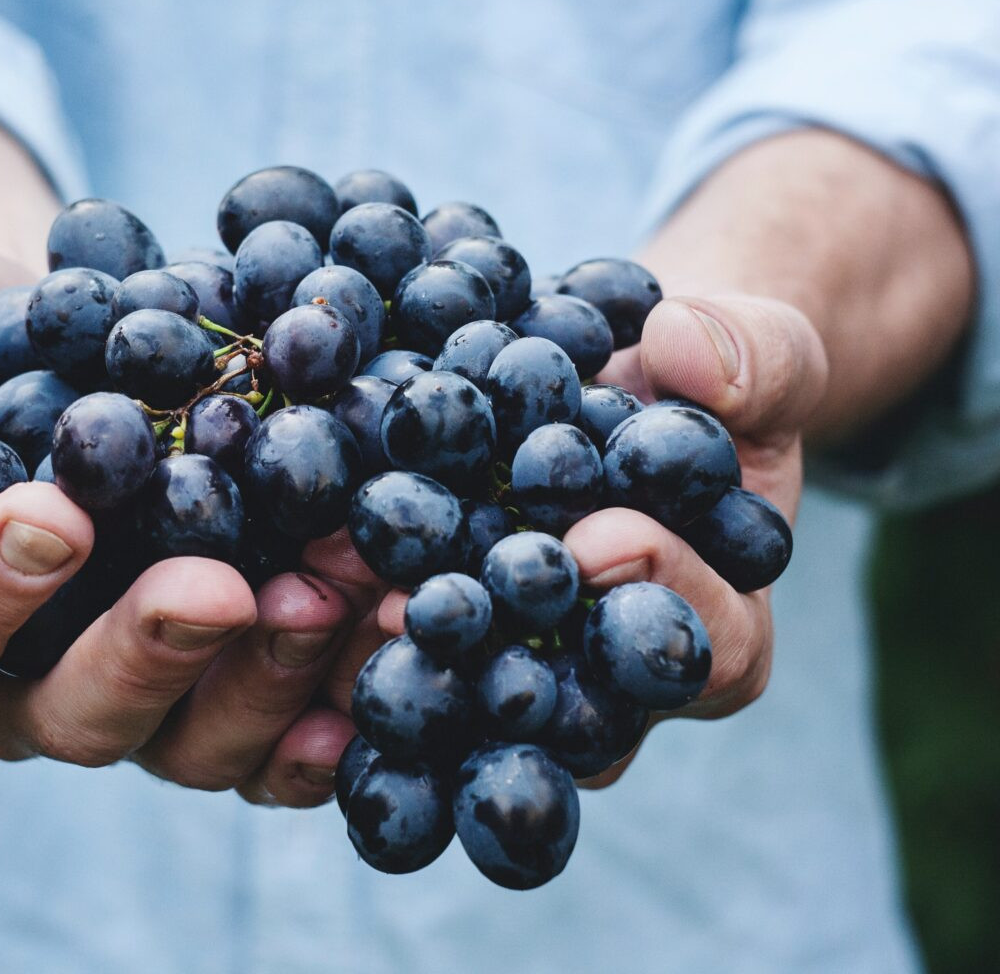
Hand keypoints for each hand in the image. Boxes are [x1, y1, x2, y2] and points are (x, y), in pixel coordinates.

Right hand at [0, 242, 357, 802]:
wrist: (81, 349)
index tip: (54, 515)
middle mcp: (30, 681)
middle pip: (76, 714)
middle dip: (152, 652)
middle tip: (220, 587)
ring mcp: (146, 697)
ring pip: (195, 739)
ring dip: (271, 675)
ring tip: (338, 591)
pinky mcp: (235, 689)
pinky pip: (285, 737)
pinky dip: (340, 706)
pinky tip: (391, 647)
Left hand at [370, 293, 827, 785]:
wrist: (629, 389)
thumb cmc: (709, 385)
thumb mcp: (760, 355)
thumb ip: (754, 358)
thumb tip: (685, 350)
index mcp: (720, 630)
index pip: (708, 646)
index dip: (661, 594)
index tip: (598, 537)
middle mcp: (616, 682)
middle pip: (570, 703)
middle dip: (500, 649)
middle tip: (427, 603)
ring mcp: (528, 670)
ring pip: (471, 694)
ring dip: (400, 647)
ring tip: (335, 584)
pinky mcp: (452, 640)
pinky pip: (406, 647)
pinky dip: (348, 613)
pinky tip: (292, 571)